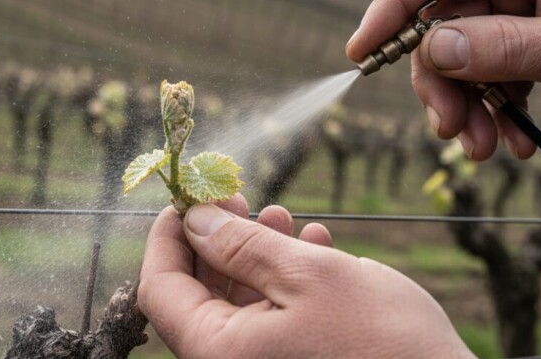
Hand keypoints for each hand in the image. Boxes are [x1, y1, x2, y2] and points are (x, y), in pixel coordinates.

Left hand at [138, 195, 472, 357]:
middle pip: (198, 292)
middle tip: (240, 198)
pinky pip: (271, 315)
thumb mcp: (307, 276)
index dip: (167, 236)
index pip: (159, 289)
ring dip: (256, 252)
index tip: (185, 197)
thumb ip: (240, 245)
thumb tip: (193, 218)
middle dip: (219, 238)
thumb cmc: (381, 341)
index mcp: (218, 353)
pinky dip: (285, 278)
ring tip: (286, 217)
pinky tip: (315, 247)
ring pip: (238, 299)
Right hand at [346, 0, 540, 160]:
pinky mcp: (523, 32)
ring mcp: (518, 2)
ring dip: (465, 106)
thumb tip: (433, 49)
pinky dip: (492, 109)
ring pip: (459, 53)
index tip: (362, 52)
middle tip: (450, 131)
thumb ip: (506, 47)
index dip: (392, 10)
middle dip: (441, 83)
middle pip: (443, 23)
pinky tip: (514, 139)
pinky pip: (486, 70)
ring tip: (485, 148)